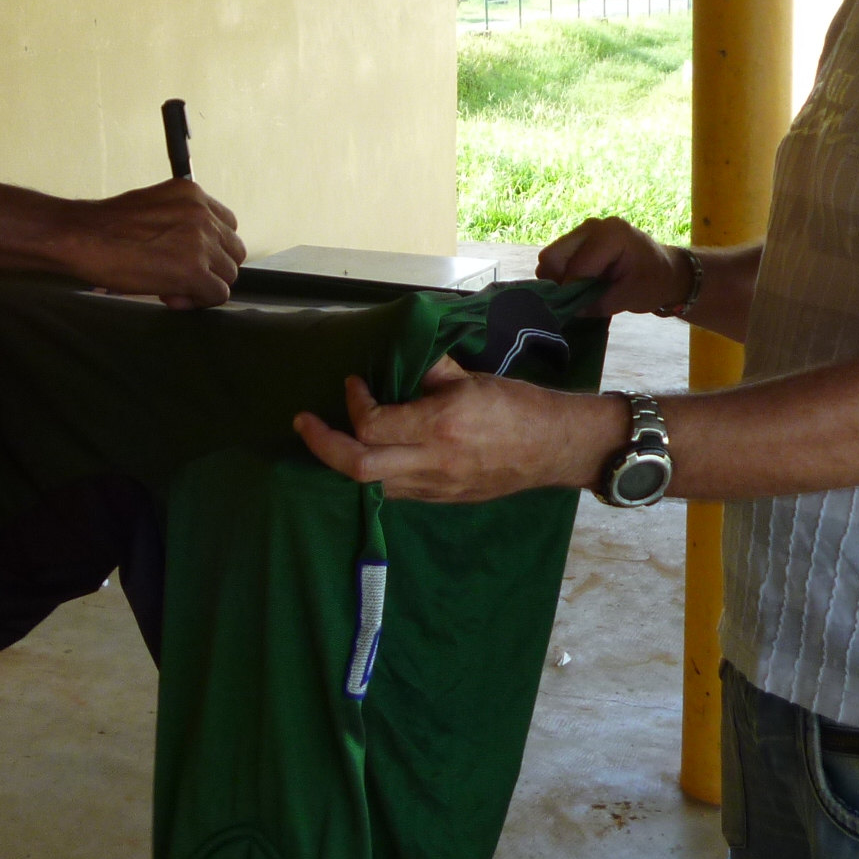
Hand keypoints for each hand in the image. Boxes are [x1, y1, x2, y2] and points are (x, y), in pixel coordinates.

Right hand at [62, 178, 245, 306]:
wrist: (81, 237)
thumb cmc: (106, 226)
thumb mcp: (153, 206)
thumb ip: (181, 220)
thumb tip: (193, 251)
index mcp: (193, 194)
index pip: (226, 225)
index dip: (210, 248)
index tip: (187, 258)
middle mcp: (202, 213)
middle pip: (233, 251)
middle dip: (212, 268)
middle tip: (180, 278)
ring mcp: (200, 241)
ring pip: (228, 275)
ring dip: (203, 286)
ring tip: (171, 288)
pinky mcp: (193, 270)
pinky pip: (217, 295)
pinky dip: (197, 302)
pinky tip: (170, 297)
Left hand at [292, 357, 624, 502]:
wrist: (554, 448)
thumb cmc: (517, 406)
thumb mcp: (471, 377)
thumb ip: (428, 369)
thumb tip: (397, 358)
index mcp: (441, 426)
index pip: (373, 425)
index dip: (353, 403)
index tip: (353, 382)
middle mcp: (433, 462)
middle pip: (359, 468)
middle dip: (322, 446)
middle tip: (303, 423)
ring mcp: (435, 487)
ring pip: (371, 486)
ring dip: (342, 462)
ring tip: (328, 437)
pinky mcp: (440, 499)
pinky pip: (392, 491)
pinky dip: (371, 472)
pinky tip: (365, 452)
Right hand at [537, 216, 690, 317]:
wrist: (668, 272)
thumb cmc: (655, 283)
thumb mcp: (631, 297)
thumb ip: (598, 303)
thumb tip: (569, 309)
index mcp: (610, 234)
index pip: (576, 266)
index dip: (572, 292)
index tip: (578, 309)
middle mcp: (593, 226)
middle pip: (554, 255)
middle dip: (559, 282)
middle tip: (573, 301)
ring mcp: (584, 230)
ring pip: (552, 258)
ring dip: (559, 279)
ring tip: (579, 294)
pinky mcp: (580, 240)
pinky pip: (558, 258)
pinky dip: (562, 275)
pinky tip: (580, 286)